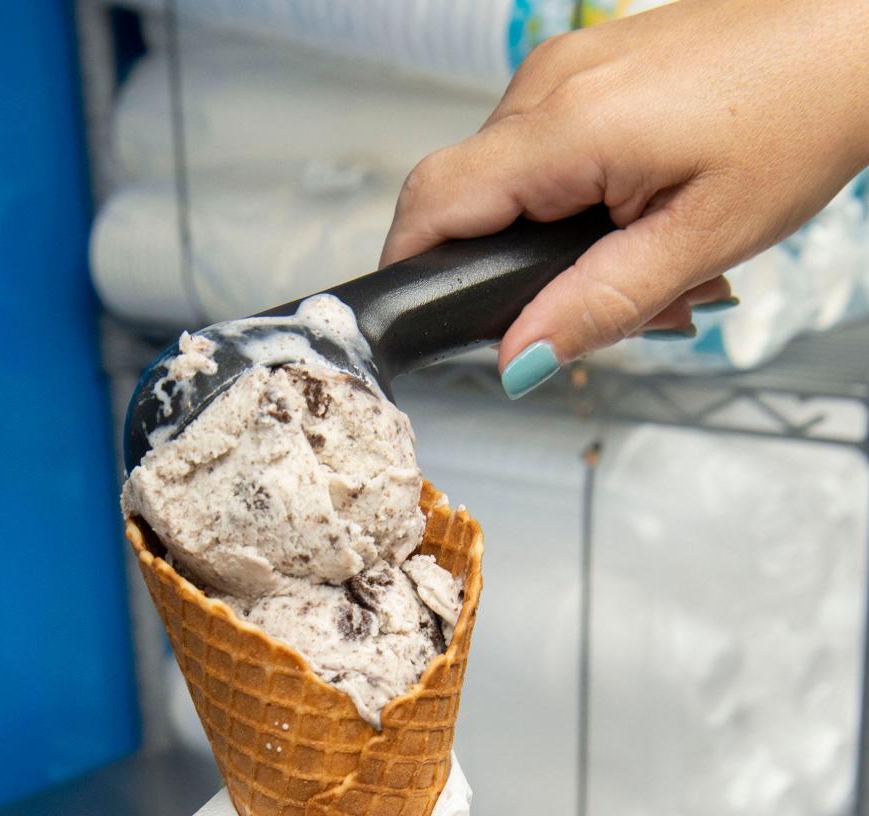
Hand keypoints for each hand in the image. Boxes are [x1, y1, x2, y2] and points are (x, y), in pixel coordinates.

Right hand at [381, 0, 868, 386]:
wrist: (852, 36)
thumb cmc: (797, 118)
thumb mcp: (698, 242)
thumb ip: (597, 307)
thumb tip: (517, 361)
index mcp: (566, 126)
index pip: (434, 203)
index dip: (409, 272)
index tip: (421, 326)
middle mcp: (550, 82)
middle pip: (469, 201)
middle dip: (510, 274)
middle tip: (604, 307)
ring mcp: (566, 66)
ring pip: (510, 182)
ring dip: (555, 243)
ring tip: (649, 261)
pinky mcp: (588, 67)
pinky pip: (545, 149)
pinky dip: (578, 203)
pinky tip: (644, 217)